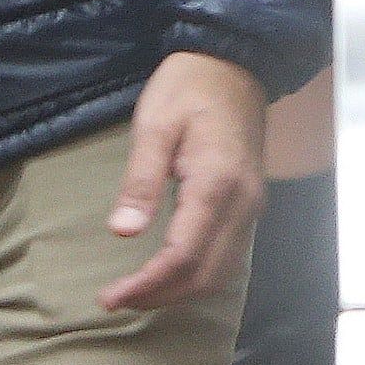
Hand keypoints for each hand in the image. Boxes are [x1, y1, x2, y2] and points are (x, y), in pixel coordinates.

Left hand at [101, 51, 268, 312]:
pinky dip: (200, 274)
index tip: (112, 298)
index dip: (148, 285)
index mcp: (216, 183)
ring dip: (181, 290)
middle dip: (162, 296)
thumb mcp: (154, 126)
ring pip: (223, 271)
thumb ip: (140, 181)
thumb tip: (123, 232)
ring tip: (139, 293)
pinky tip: (171, 273)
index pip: (184, 255)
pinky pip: (230, 254)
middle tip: (117, 300)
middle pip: (207, 273)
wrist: (234, 64)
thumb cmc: (189, 88)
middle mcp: (243, 201)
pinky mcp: (250, 202)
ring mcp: (252, 204)